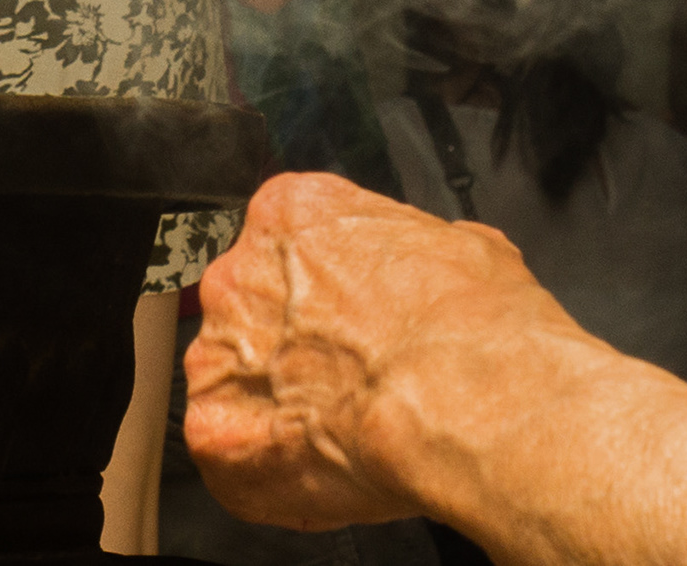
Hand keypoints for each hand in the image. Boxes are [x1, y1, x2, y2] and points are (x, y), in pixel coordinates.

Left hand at [187, 171, 624, 533]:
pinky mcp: (212, 427)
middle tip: (351, 381)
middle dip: (293, 349)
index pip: (289, 247)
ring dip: (277, 408)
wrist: (468, 400)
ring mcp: (218, 349)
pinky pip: (229, 452)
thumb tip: (434, 270)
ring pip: (235, 382)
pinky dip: (265, 471)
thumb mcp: (467, 248)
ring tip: (344, 433)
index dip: (327, 293)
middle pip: (250, 313)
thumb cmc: (473, 330)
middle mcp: (241, 271)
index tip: (354, 325)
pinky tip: (320, 472)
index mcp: (292, 213)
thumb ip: (418, 250)